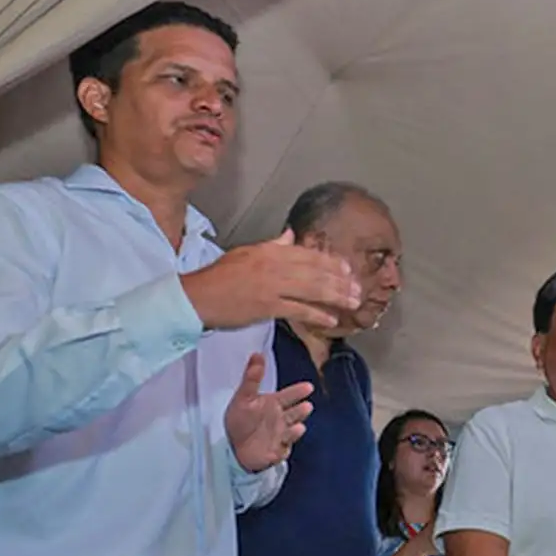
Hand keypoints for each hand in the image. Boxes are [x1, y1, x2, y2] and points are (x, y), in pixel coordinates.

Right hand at [181, 229, 360, 330]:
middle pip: (316, 271)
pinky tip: (331, 320)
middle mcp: (274, 265)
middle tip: (358, 288)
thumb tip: (291, 235)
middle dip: (340, 280)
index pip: (308, 254)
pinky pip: (298, 310)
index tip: (347, 269)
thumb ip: (272, 245)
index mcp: (270, 251)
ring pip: (312, 289)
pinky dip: (317, 315)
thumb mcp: (246, 253)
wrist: (197, 297)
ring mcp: (272, 286)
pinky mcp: (267, 306)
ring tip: (352, 302)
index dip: (331, 262)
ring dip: (336, 296)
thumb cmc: (219, 277)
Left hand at [226, 353, 314, 471]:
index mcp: (274, 404)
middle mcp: (280, 419)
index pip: (289, 396)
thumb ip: (251, 378)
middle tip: (306, 406)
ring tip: (297, 426)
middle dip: (301, 410)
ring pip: (292, 429)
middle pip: (295, 413)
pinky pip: (285, 446)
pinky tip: (291, 434)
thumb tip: (257, 354)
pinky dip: (288, 440)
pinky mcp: (278, 450)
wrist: (232, 449)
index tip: (308, 387)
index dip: (298, 391)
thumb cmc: (239, 422)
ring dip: (296, 427)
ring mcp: (281, 435)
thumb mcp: (243, 398)